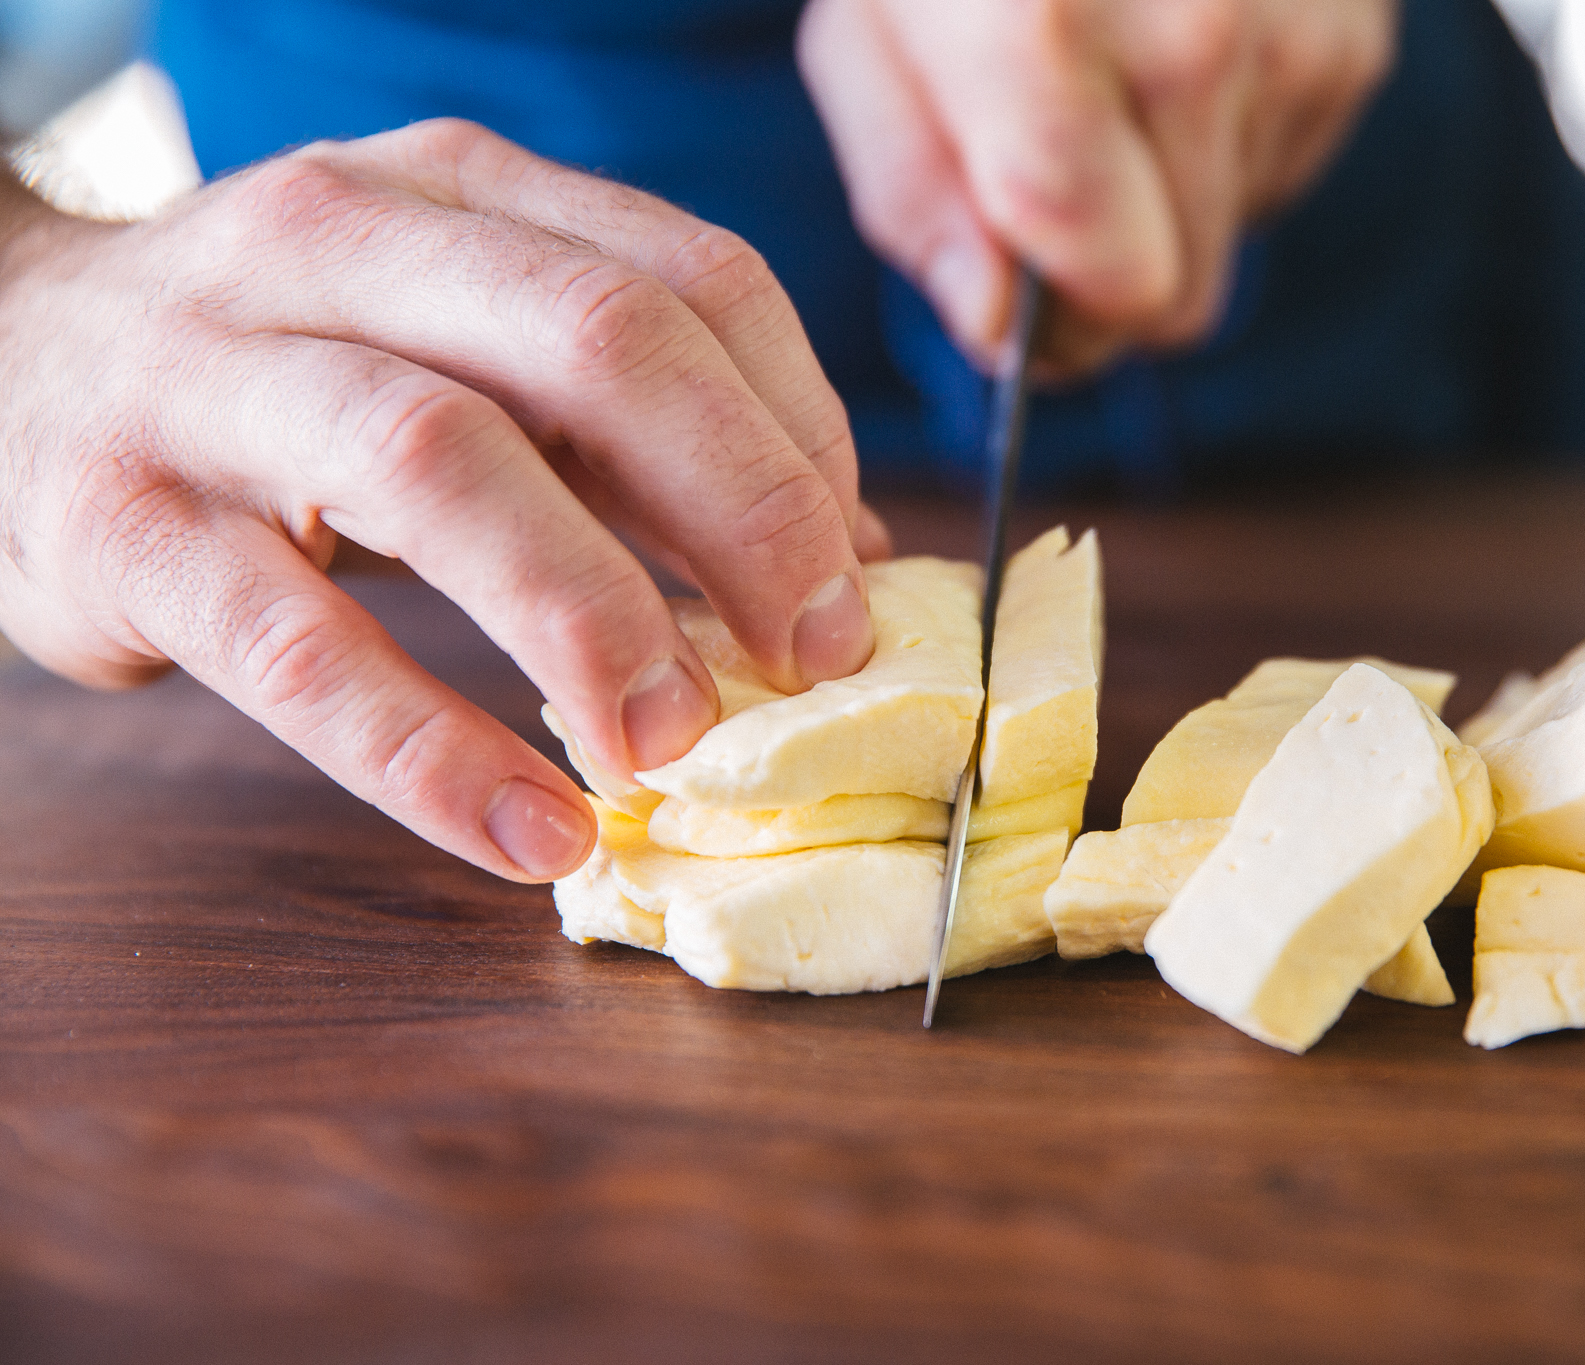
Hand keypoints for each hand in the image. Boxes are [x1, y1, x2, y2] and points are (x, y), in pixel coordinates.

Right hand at [0, 121, 890, 882]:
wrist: (9, 366)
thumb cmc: (294, 376)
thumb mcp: (471, 351)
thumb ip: (641, 437)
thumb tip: (844, 555)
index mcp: (457, 189)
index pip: (691, 280)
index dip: (802, 436)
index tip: (849, 577)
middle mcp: (336, 243)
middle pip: (596, 344)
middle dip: (741, 510)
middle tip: (811, 656)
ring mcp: (211, 372)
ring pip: (440, 462)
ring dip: (592, 615)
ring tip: (672, 741)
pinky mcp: (121, 521)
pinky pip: (293, 642)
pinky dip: (428, 749)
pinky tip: (530, 829)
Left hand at [798, 0, 1395, 375]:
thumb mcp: (867, 33)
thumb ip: (916, 192)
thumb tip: (995, 328)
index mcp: (1046, 33)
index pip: (1112, 290)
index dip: (1060, 331)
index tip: (1017, 305)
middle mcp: (1198, 33)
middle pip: (1182, 297)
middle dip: (1108, 276)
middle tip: (1048, 187)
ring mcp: (1294, 30)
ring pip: (1230, 237)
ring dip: (1163, 195)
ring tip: (1109, 72)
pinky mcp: (1354, 34)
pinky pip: (1277, 170)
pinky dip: (1220, 138)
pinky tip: (1173, 45)